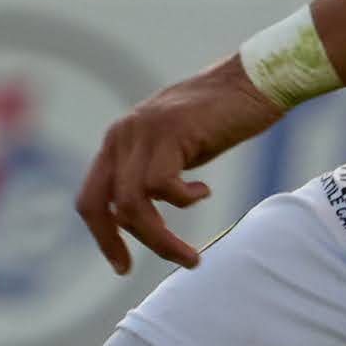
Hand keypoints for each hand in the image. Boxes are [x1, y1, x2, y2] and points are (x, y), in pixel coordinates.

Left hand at [73, 57, 290, 273]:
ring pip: (131, 203)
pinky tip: (204, 192)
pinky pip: (160, 184)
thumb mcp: (174, 150)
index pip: (91, 197)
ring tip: (191, 253)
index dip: (102, 236)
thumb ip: (150, 174)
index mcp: (119, 140)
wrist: (255, 80)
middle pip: (102, 205)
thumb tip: (133, 218)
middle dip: (122, 243)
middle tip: (157, 263)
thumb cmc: (220, 118)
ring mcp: (143, 130)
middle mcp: (122, 134)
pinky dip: (183, 200)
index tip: (122, 265)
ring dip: (161, 238)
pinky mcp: (170, 130)